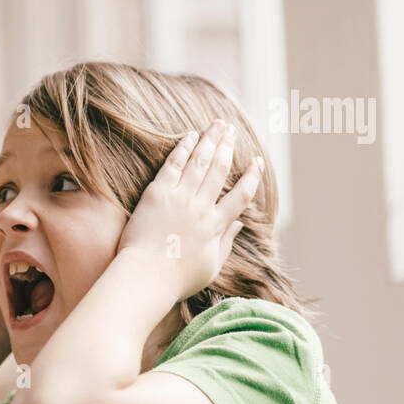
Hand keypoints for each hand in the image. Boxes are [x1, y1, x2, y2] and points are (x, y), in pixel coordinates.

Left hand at [115, 118, 261, 301]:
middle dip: (228, 146)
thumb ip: (226, 243)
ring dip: (211, 140)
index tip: (257, 162)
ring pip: (200, 162)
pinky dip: (183, 147)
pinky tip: (191, 135)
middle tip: (233, 130)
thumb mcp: (210, 266)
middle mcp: (201, 207)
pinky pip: (173, 164)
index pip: (241, 195)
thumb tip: (238, 224)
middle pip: (220, 170)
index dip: (252, 177)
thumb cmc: (176, 279)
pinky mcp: (156, 194)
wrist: (146, 277)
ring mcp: (179, 198)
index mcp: (216, 226)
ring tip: (218, 124)